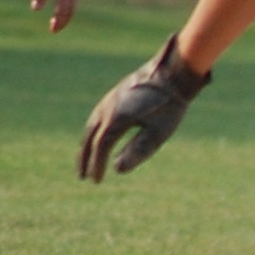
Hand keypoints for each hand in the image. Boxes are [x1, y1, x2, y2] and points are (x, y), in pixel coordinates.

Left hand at [31, 0, 80, 32]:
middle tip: (55, 29)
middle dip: (63, 21)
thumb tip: (36, 9)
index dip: (58, 22)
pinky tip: (62, 6)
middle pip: (71, 10)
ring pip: (73, 3)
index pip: (62, 11)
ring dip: (67, 13)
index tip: (52, 30)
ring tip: (59, 20)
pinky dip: (69, 4)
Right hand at [77, 35, 210, 180]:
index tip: (96, 181)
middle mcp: (108, 107)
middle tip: (82, 176)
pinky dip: (94, 130)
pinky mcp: (116, 94)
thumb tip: (116, 168)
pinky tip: (99, 136)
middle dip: (85, 158)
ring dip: (87, 144)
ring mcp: (110, 99)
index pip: (101, 147)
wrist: (173, 72)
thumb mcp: (158, 132)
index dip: (96, 165)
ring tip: (86, 158)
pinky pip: (98, 116)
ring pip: (91, 125)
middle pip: (89, 137)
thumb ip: (138, 150)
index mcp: (117, 118)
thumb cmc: (169, 105)